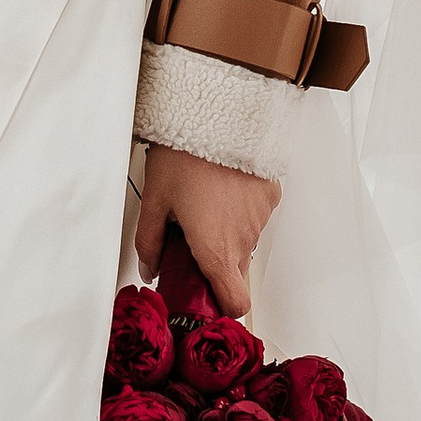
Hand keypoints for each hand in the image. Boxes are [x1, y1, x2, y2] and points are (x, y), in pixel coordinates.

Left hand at [135, 145, 277, 317]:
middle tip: (190, 240)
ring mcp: (261, 217)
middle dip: (214, 264)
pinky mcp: (271, 195)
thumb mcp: (155, 200)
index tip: (203, 295)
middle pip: (234, 272)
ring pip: (244, 241)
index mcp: (215, 248)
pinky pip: (256, 216)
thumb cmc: (185, 156)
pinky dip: (240, 211)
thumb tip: (150, 267)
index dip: (221, 306)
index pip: (235, 303)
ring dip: (227, 234)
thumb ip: (150, 242)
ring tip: (203, 202)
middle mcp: (244, 239)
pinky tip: (221, 187)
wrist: (219, 114)